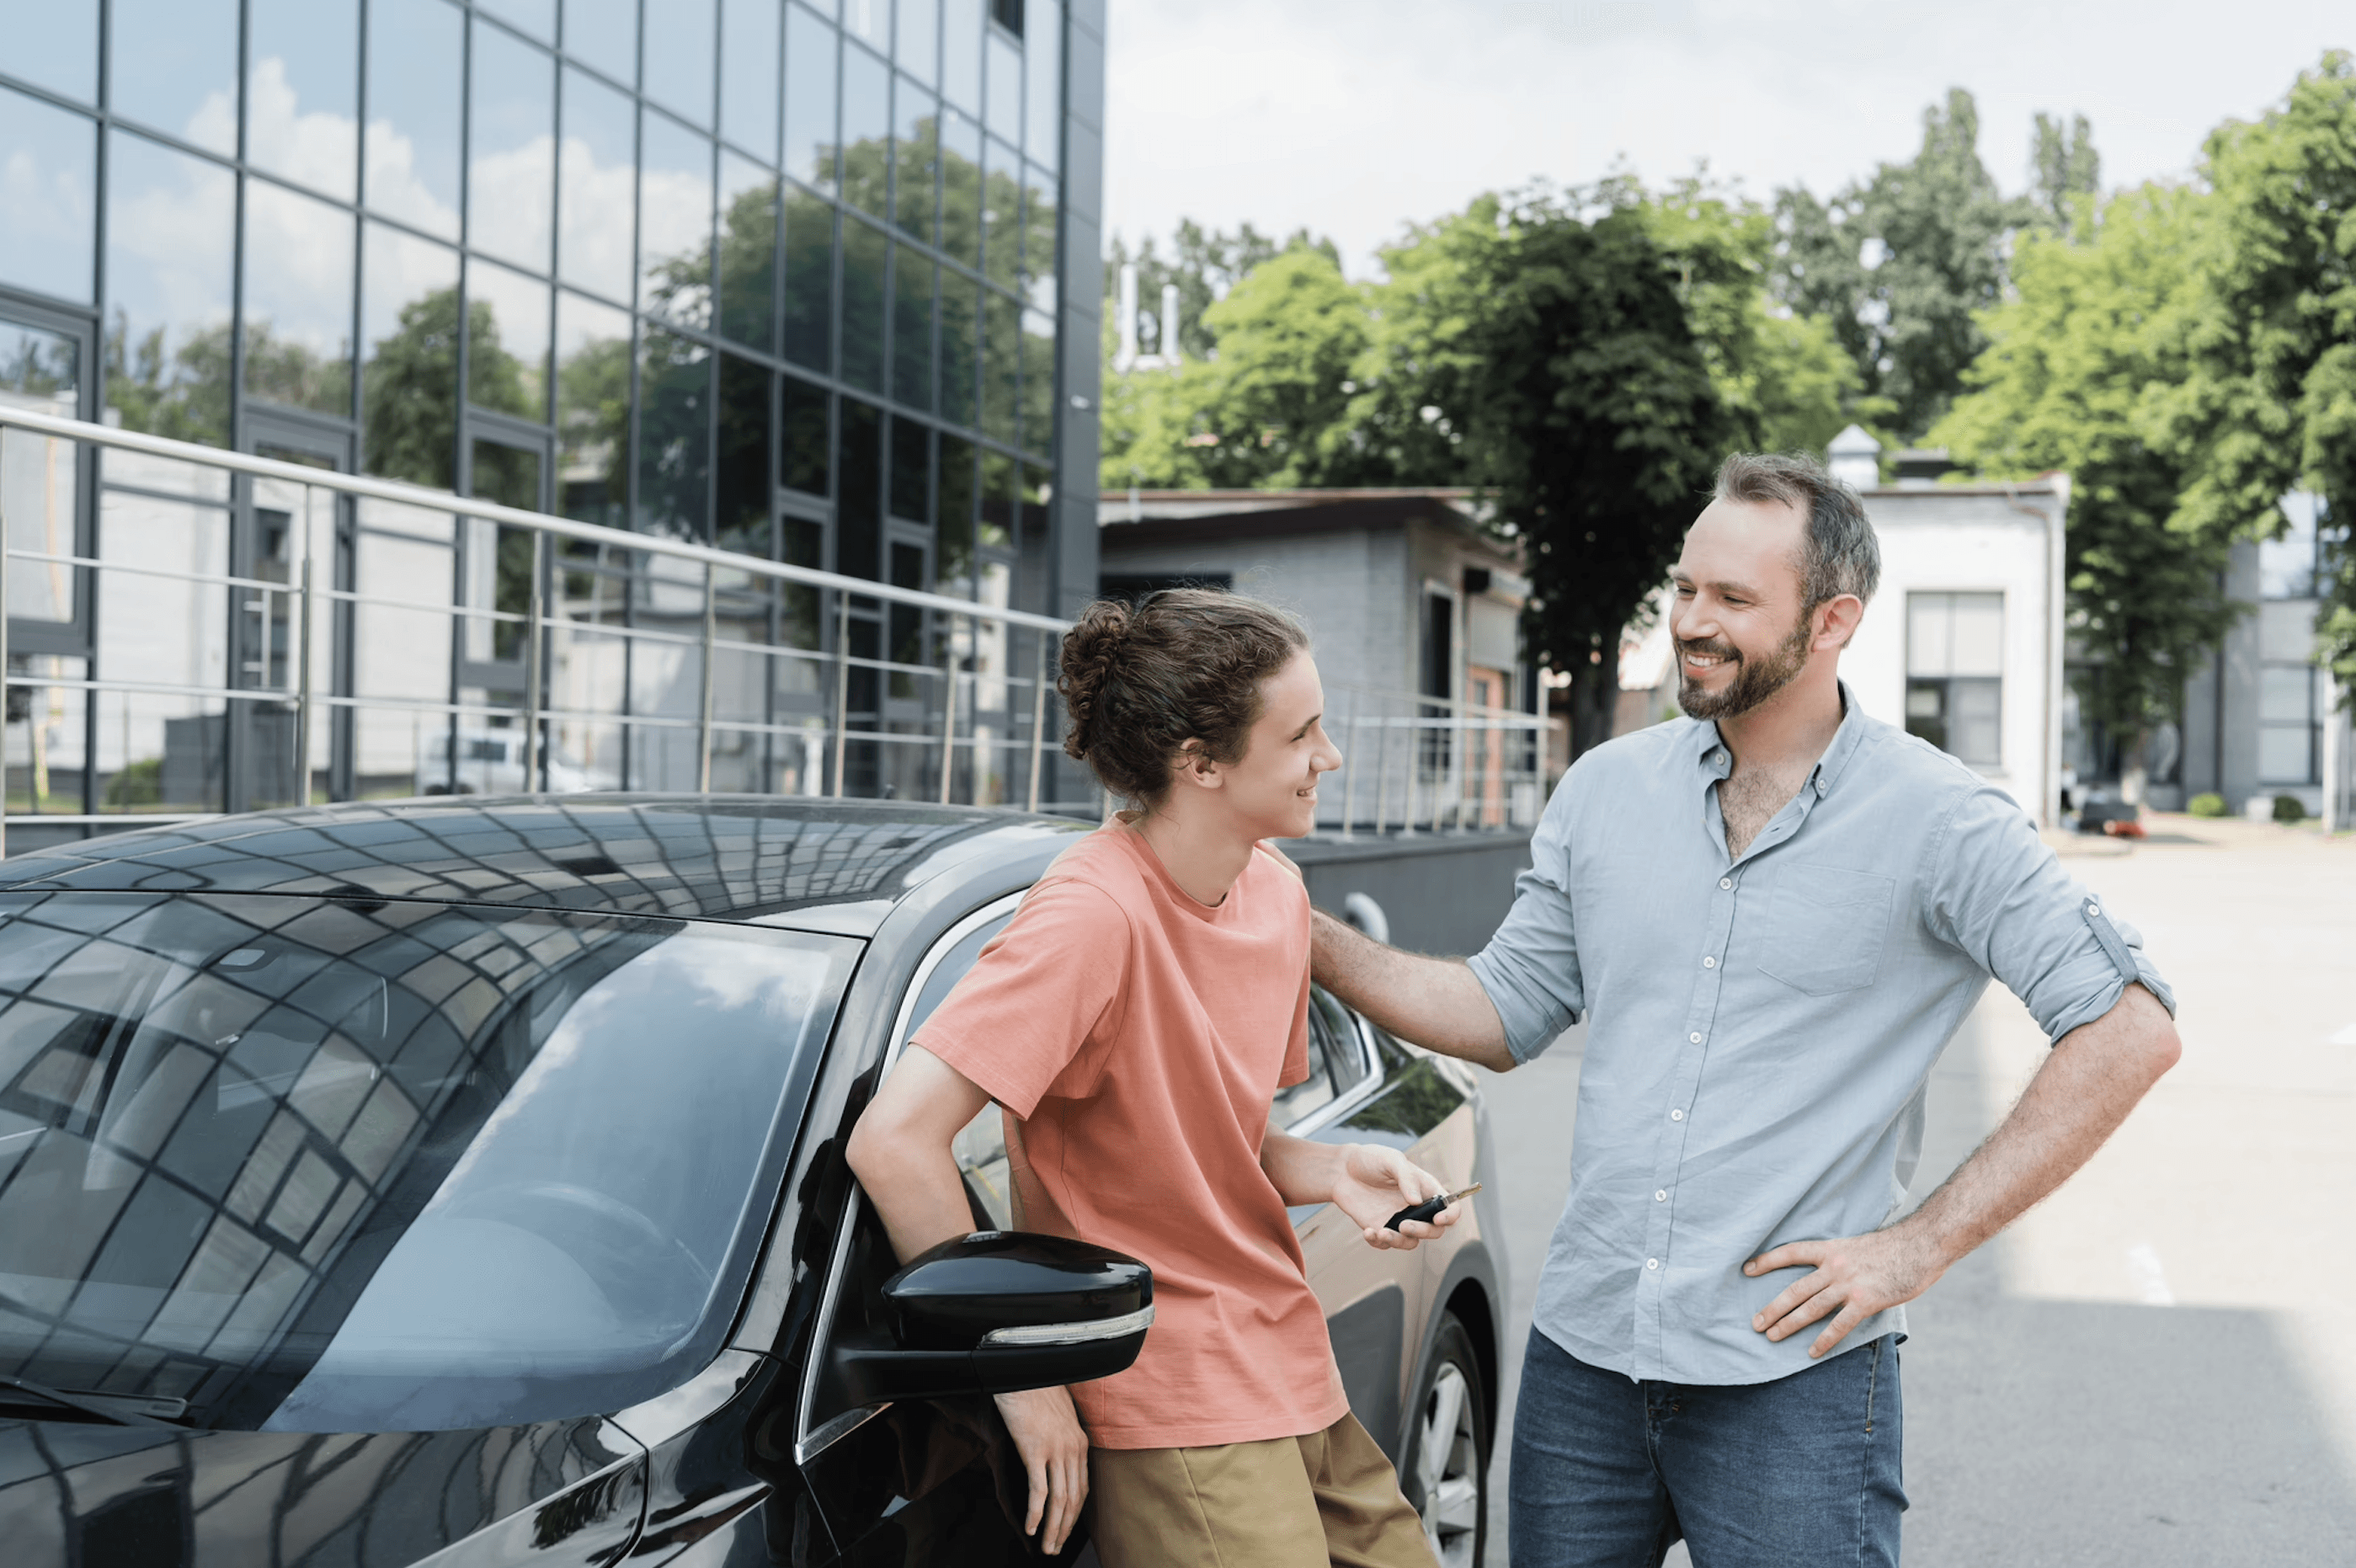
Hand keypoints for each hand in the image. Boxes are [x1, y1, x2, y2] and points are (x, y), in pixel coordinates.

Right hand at [993, 1384, 1087, 1553]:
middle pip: (1074, 1500)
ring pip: (1059, 1500)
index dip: (1075, 1514)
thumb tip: (1057, 1456)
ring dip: (1052, 1528)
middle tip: (1056, 1548)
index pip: (1083, 1488)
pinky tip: (1030, 1528)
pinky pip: (1039, 1490)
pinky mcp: (1035, 1450)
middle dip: (1065, 1529)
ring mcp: (1055, 1450)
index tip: (1066, 1530)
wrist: (1023, 1373)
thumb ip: (1063, 1438)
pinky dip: (1035, 1513)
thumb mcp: (1060, 1416)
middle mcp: (1072, 1449)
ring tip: (1046, 1547)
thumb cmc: (1037, 1391)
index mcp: (1079, 1443)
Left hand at [1331, 1144, 1460, 1251]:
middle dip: (1422, 1231)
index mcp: (1426, 1189)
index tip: (1439, 1219)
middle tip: (1404, 1225)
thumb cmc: (1371, 1159)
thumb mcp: (1391, 1160)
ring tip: (1381, 1232)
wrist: (1342, 1169)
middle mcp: (1416, 1208)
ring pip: (1410, 1242)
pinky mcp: (1381, 1228)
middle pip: (1433, 1230)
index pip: (1450, 1207)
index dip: (1450, 1216)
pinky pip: (1386, 1244)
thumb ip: (1406, 1178)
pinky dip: (1379, 1242)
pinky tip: (1368, 1231)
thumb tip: (1417, 1201)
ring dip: (1399, 1242)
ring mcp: (1399, 1220)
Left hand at [1745, 1225, 1947, 1358]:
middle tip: (1755, 1323)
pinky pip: (1839, 1324)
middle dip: (1773, 1307)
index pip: (1791, 1253)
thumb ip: (1843, 1261)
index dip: (1768, 1261)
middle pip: (1795, 1289)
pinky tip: (1811, 1352)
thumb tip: (1831, 1277)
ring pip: (1810, 1307)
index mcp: (1832, 1249)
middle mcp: (1835, 1266)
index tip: (1747, 1270)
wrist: (1922, 1244)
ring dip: (1789, 1324)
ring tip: (1772, 1336)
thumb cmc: (1895, 1247)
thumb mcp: (1860, 1246)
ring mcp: (1849, 1284)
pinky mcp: (1866, 1300)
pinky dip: (1824, 1340)